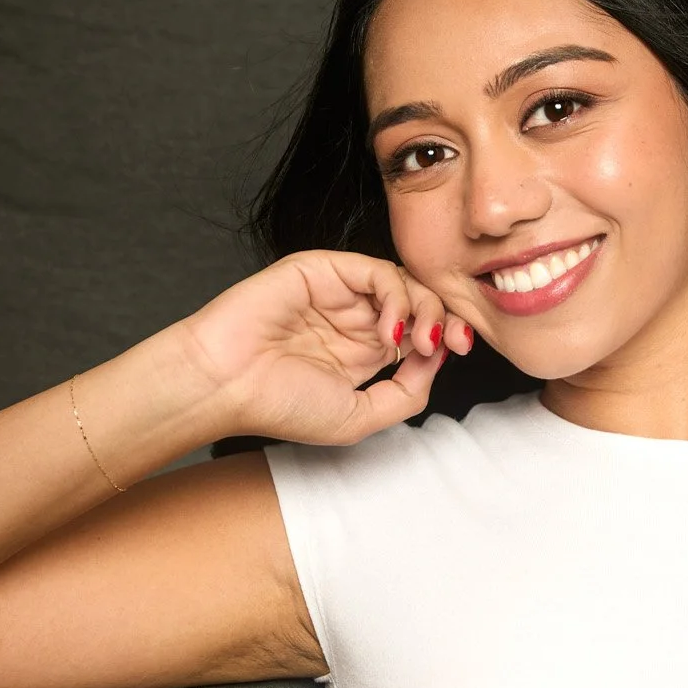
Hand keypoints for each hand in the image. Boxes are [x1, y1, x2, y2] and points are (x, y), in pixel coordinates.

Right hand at [177, 249, 472, 445]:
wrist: (227, 384)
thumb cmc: (279, 405)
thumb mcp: (359, 417)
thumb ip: (406, 393)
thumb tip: (439, 359)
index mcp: (361, 354)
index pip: (420, 332)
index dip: (447, 336)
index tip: (461, 352)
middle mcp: (354, 320)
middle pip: (420, 303)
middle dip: (446, 319)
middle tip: (454, 343)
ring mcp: (339, 293)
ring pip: (404, 283)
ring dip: (424, 309)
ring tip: (417, 342)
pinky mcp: (323, 270)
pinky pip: (377, 270)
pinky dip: (397, 295)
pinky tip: (390, 329)